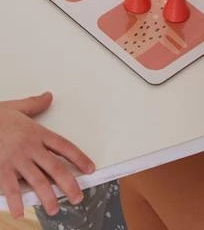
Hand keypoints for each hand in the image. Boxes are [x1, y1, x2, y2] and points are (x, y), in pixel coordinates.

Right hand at [0, 93, 93, 217]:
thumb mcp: (18, 107)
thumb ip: (35, 104)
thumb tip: (48, 96)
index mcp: (38, 133)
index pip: (64, 147)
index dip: (79, 158)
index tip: (89, 168)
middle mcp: (31, 148)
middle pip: (55, 167)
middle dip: (68, 183)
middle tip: (77, 197)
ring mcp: (17, 160)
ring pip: (37, 180)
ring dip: (47, 196)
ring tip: (54, 209)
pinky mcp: (2, 169)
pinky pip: (11, 188)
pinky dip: (16, 201)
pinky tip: (21, 212)